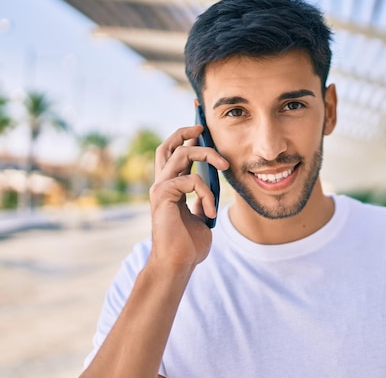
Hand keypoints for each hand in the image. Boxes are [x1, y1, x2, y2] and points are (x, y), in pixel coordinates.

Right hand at [148, 125, 228, 271]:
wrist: (178, 264)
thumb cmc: (189, 245)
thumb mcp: (200, 216)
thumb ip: (201, 199)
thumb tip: (211, 186)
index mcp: (172, 186)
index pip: (175, 153)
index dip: (185, 136)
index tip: (200, 121)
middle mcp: (163, 183)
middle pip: (170, 145)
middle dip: (187, 131)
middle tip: (205, 129)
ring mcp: (160, 188)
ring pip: (182, 154)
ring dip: (208, 155)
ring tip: (225, 166)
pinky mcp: (162, 195)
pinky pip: (191, 180)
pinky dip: (206, 193)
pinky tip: (209, 212)